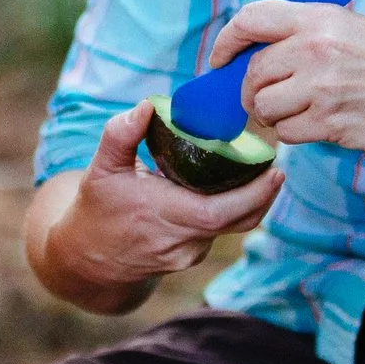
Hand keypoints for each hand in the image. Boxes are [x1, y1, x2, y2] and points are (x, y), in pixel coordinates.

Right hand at [29, 102, 280, 311]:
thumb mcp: (100, 168)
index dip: (253, 194)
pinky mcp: (191, 257)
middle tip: (277, 164)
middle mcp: (181, 241)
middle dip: (264, 193)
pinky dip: (233, 208)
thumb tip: (146, 105)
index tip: (274, 170)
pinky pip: (222, 230)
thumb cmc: (97, 207)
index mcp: (162, 216)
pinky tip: (235, 185)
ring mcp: (189, 254)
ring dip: (251, 199)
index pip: (219, 212)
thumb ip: (121, 134)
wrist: (88, 258)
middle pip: (239, 220)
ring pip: (233, 226)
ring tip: (260, 168)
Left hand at [214, 1, 364, 154]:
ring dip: (274, 116)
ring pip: (264, 108)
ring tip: (302, 112)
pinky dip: (295, 134)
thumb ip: (307, 32)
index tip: (219, 60)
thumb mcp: (353, 27)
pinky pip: (287, 133)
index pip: (251, 19)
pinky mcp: (333, 124)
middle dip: (252, 91)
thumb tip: (257, 51)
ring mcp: (323, 88)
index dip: (226, 41)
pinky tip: (320, 125)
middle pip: (251, 73)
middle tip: (268, 99)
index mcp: (320, 17)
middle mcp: (316, 49)